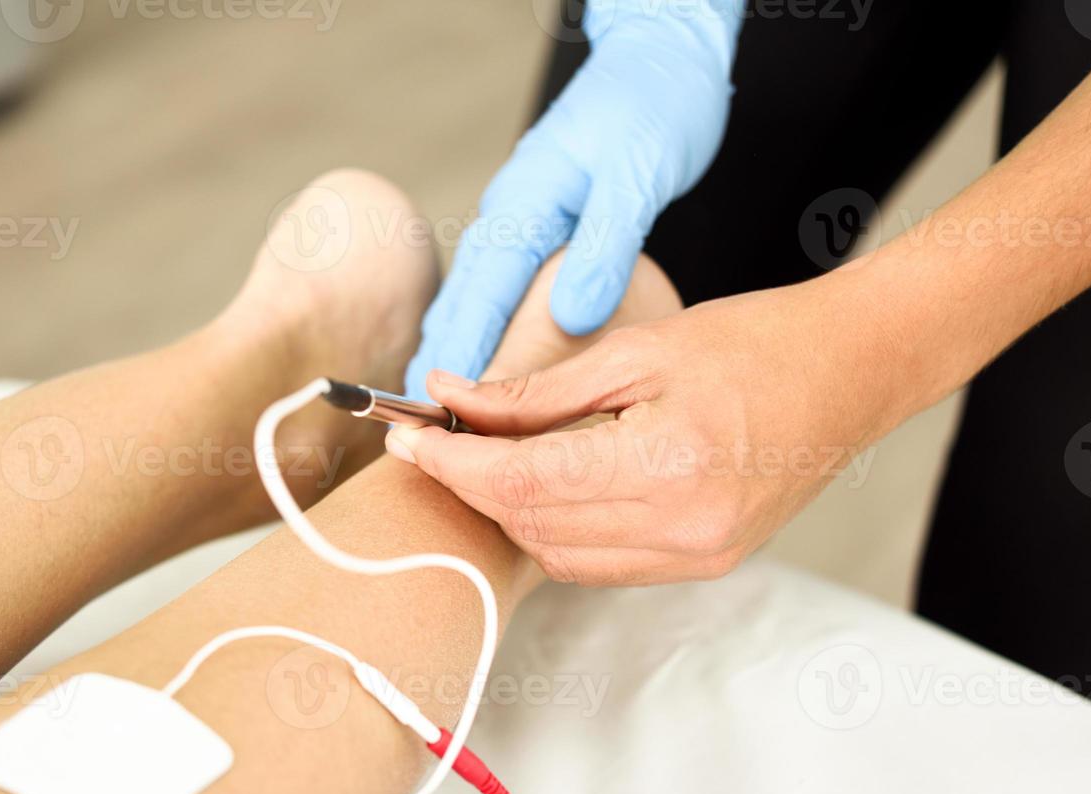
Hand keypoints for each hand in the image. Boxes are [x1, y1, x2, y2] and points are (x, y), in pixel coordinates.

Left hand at [386, 281, 910, 585]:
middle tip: (437, 437)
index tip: (405, 437)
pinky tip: (547, 483)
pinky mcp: (702, 564)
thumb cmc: (756, 344)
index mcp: (667, 467)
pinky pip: (597, 563)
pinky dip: (555, 528)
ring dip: (510, 510)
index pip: (519, 483)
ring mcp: (695, 557)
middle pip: (530, 525)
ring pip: (555, 554)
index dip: (450, 464)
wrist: (853, 374)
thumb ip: (535, 394)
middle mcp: (682, 530)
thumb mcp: (637, 351)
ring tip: (490, 456)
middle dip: (471, 484)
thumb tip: (451, 402)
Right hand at [403, 0, 741, 394]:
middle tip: (427, 437)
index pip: (481, 298)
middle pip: (462, 305)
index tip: (439, 417)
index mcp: (524, 204)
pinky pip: (500, 291)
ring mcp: (520, 220)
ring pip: (474, 300)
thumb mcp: (637, 176)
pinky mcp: (539, 226)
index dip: (458, 361)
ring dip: (457, 354)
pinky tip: (490, 367)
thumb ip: (606, 246)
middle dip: (441, 370)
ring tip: (446, 420)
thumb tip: (574, 314)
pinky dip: (486, 332)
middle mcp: (510, 215)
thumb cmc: (652, 107)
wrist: (663, 59)